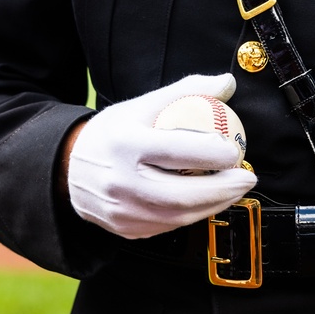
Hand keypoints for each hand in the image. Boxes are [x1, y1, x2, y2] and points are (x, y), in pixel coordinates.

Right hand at [67, 74, 255, 239]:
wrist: (68, 169)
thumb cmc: (112, 133)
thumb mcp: (142, 105)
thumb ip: (185, 92)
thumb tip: (227, 83)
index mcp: (125, 144)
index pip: (176, 151)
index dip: (212, 153)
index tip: (235, 150)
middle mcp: (121, 181)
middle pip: (181, 194)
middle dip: (222, 189)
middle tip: (247, 178)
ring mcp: (122, 211)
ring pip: (178, 216)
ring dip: (213, 205)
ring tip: (234, 190)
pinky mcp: (126, 230)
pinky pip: (167, 226)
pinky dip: (192, 214)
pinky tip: (209, 201)